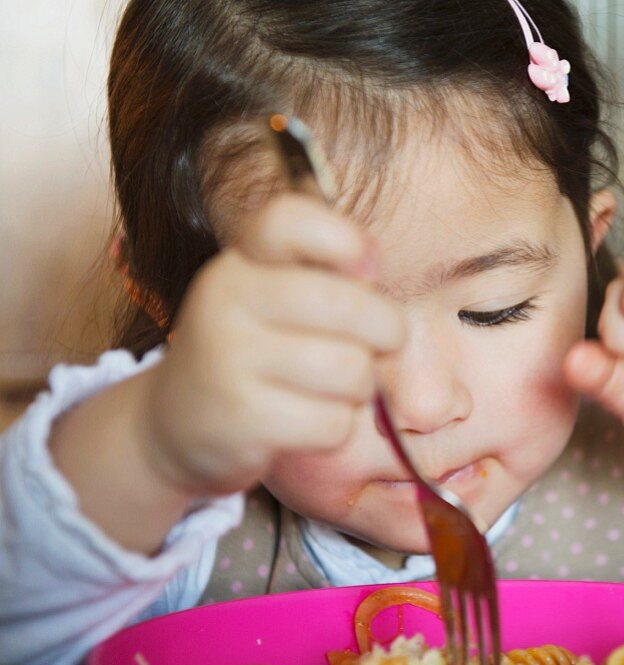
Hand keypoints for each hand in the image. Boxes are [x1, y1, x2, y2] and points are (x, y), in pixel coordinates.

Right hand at [138, 194, 404, 495]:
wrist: (178, 422)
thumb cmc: (255, 350)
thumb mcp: (276, 295)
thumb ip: (328, 274)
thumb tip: (372, 265)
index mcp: (243, 259)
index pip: (289, 219)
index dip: (344, 238)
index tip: (368, 269)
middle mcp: (227, 298)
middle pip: (347, 305)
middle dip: (387, 331)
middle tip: (385, 343)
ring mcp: (229, 358)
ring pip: (350, 370)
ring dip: (360, 387)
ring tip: (334, 387)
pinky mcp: (241, 418)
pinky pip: (333, 422)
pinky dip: (336, 428)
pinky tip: (308, 421)